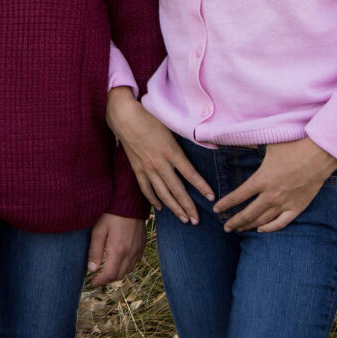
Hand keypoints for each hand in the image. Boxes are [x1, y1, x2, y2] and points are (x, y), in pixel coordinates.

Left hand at [87, 213, 144, 284]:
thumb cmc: (111, 213)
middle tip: (97, 277)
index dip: (100, 281)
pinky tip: (119, 261)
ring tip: (106, 270)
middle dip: (108, 279)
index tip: (92, 282)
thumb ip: (95, 251)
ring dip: (117, 273)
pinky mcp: (142, 244)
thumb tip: (92, 269)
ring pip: (128, 269)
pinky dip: (126, 266)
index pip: (110, 274)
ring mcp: (138, 249)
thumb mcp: (98, 230)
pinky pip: (135, 261)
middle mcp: (131, 253)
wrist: (129, 200)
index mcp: (118, 250)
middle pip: (120, 275)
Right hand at [106, 88, 213, 222]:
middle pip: (177, 190)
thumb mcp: (171, 127)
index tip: (212, 198)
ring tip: (183, 219)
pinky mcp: (137, 168)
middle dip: (188, 207)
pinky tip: (160, 208)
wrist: (124, 116)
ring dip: (174, 208)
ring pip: (162, 193)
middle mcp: (160, 163)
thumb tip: (203, 143)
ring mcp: (147, 168)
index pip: (190, 174)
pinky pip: (146, 188)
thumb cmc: (150, 117)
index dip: (202, 187)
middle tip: (197, 221)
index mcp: (171, 151)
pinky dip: (153, 199)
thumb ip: (184, 140)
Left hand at [213, 138, 336, 232]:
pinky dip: (270, 228)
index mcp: (261, 179)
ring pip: (262, 220)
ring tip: (239, 229)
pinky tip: (261, 230)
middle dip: (234, 221)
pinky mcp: (298, 207)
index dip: (225, 204)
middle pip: (248, 213)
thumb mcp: (268, 145)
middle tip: (226, 227)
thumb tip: (236, 138)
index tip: (216, 209)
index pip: (237, 196)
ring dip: (249, 225)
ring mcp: (284, 203)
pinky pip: (281, 223)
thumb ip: (251, 147)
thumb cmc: (293, 146)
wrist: (319, 154)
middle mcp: (271, 195)